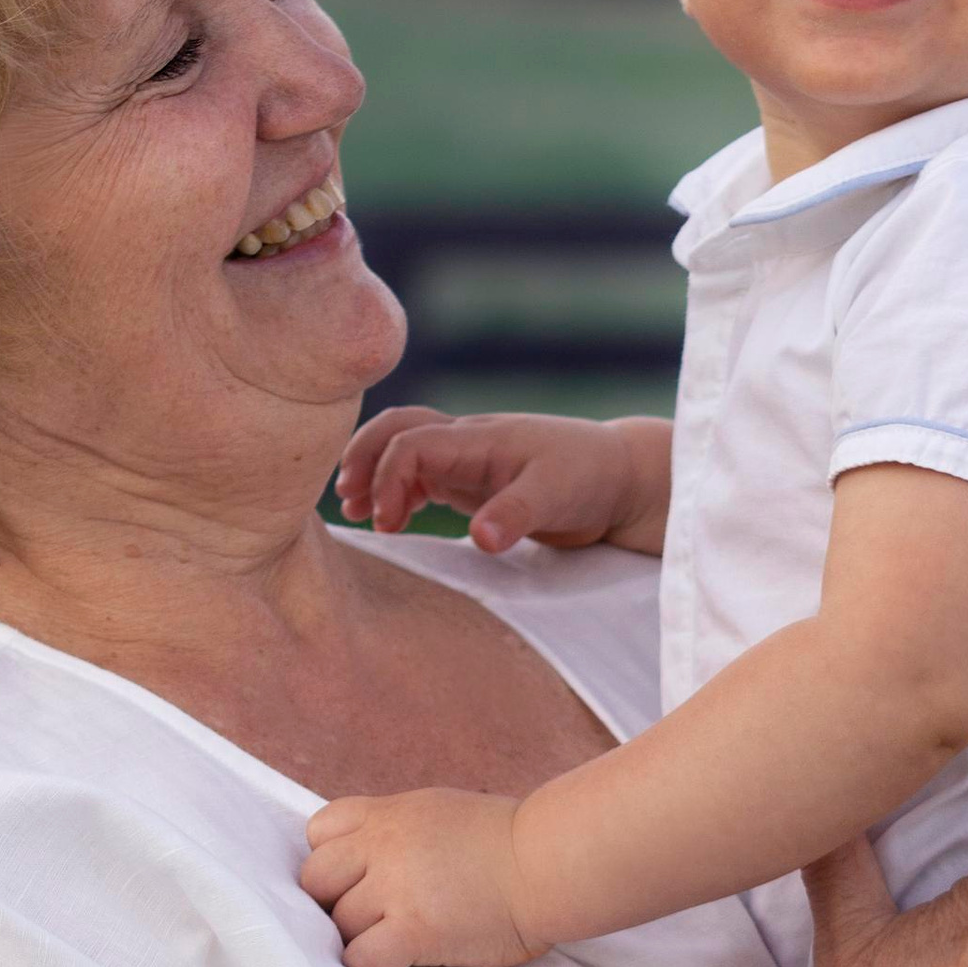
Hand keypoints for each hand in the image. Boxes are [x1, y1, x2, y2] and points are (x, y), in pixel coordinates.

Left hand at [301, 786, 532, 966]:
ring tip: (396, 942)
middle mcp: (384, 845)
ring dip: (360, 939)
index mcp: (389, 814)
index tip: (358, 880)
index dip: (331, 862)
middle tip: (371, 918)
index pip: (318, 833)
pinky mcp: (416, 929)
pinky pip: (362, 960)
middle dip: (335, 904)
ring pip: (339, 925)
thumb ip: (396, 832)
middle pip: (316, 881)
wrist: (550, 863)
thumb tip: (362, 863)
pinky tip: (400, 963)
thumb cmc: (508, 843)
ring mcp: (397, 887)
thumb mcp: (440, 812)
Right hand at [335, 406, 669, 555]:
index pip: (412, 442)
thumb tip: (480, 538)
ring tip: (357, 513)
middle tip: (347, 502)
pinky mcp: (475, 481)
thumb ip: (516, 515)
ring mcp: (470, 459)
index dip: (389, 478)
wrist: (620, 478)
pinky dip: (398, 490)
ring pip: (405, 449)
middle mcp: (468, 441)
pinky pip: (422, 474)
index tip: (387, 521)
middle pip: (397, 428)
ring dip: (376, 473)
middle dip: (364, 457)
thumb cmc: (591, 478)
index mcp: (481, 437)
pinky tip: (391, 519)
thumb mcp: (557, 496)